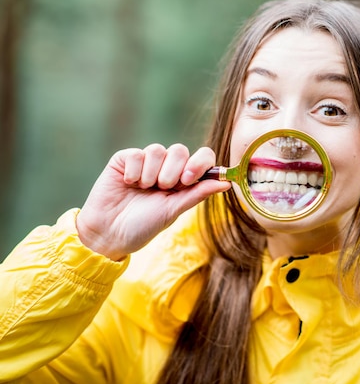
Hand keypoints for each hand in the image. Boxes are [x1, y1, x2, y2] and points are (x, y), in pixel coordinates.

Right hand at [76, 143, 230, 260]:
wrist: (109, 233)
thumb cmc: (143, 226)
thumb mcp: (174, 210)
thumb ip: (198, 193)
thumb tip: (227, 182)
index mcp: (183, 180)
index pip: (201, 157)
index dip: (199, 162)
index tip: (189, 178)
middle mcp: (166, 168)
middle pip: (180, 150)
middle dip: (173, 170)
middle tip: (163, 187)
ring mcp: (145, 163)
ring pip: (158, 150)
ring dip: (152, 173)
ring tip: (143, 189)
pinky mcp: (124, 160)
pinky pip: (137, 154)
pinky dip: (134, 171)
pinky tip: (128, 184)